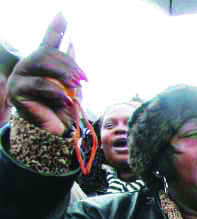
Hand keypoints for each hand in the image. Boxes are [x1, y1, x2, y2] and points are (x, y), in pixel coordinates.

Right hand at [8, 12, 86, 135]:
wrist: (55, 132)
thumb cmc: (63, 109)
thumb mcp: (71, 87)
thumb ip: (70, 68)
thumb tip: (72, 44)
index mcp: (43, 63)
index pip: (49, 41)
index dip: (56, 27)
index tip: (64, 13)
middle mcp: (29, 65)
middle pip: (48, 53)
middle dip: (69, 65)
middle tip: (83, 80)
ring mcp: (20, 76)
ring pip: (42, 64)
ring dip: (64, 74)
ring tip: (76, 87)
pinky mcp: (17, 91)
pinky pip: (40, 85)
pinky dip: (57, 92)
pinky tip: (66, 100)